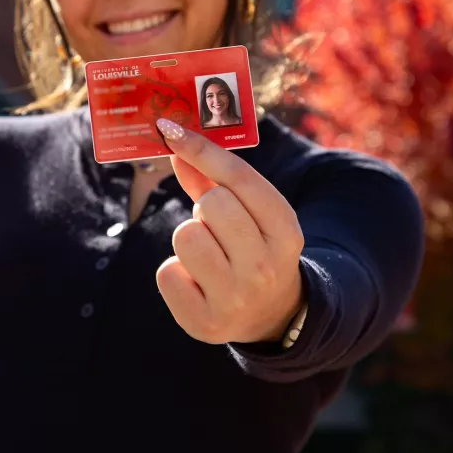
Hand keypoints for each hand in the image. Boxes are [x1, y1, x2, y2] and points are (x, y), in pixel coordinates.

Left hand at [154, 118, 304, 344]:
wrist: (269, 314)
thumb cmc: (253, 248)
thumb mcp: (251, 213)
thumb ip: (213, 178)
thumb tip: (174, 143)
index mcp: (285, 230)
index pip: (239, 177)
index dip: (201, 148)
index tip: (170, 130)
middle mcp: (265, 266)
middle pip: (211, 204)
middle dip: (205, 209)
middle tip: (217, 228)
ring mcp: (236, 298)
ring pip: (186, 236)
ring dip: (189, 239)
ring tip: (208, 255)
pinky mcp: (204, 322)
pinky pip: (166, 272)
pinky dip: (175, 273)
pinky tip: (197, 282)